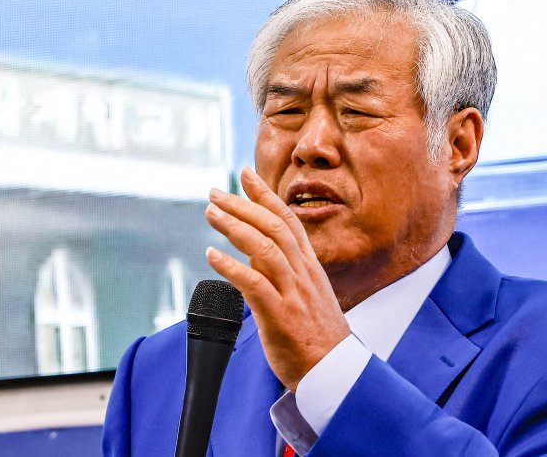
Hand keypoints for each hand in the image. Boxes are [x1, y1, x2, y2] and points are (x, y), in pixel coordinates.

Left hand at [205, 167, 349, 391]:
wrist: (336, 373)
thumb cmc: (316, 336)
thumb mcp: (304, 294)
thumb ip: (280, 271)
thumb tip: (251, 253)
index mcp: (309, 266)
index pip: (287, 219)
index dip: (265, 194)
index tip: (245, 174)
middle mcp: (302, 273)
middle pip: (272, 227)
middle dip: (242, 205)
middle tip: (214, 193)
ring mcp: (292, 292)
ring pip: (263, 248)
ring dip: (233, 227)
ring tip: (210, 214)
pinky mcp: (280, 314)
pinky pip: (253, 284)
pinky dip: (230, 267)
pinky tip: (211, 255)